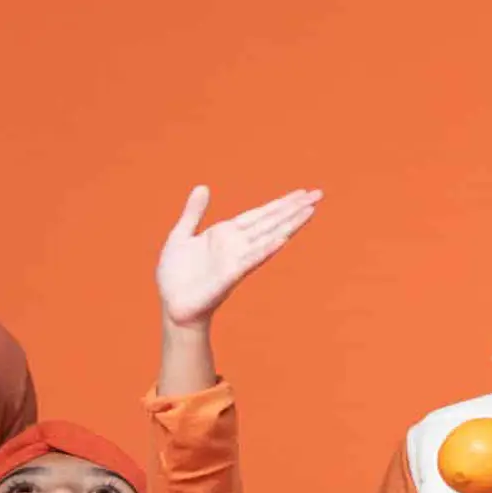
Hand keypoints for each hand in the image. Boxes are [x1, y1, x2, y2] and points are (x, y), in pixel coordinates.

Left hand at [156, 185, 320, 326]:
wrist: (172, 306)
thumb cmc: (176, 275)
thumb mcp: (181, 235)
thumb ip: (194, 212)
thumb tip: (203, 186)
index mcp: (226, 234)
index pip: (260, 214)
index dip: (280, 203)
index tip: (302, 193)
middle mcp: (237, 245)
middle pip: (271, 222)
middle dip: (294, 209)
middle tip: (319, 194)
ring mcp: (236, 260)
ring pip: (268, 237)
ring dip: (289, 224)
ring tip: (310, 211)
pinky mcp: (229, 276)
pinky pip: (251, 260)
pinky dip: (266, 249)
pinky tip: (283, 239)